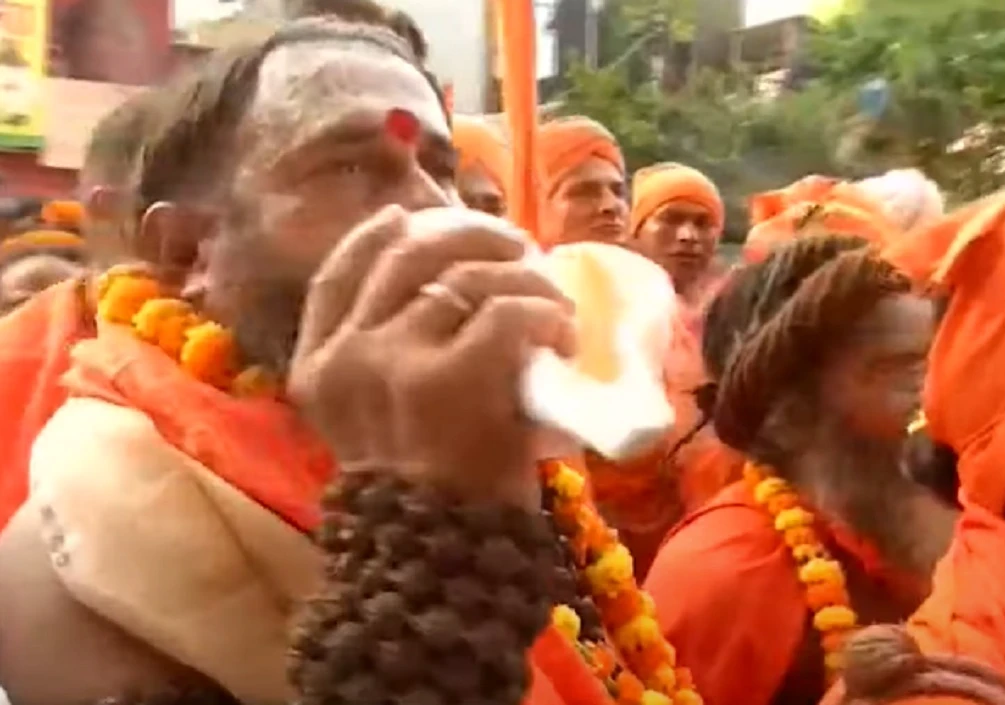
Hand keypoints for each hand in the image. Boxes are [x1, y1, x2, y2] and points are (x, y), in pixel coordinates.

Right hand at [288, 205, 576, 510]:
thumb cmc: (429, 500)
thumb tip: (452, 289)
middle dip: (469, 237)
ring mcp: (396, 361)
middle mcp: (349, 354)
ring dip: (525, 284)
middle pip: (408, 254)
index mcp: (319, 369)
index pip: (337, 274)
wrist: (443, 564)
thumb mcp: (383, 425)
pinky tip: (562, 337)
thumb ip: (394, 362)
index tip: (409, 216)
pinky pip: (508, 312)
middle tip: (515, 248)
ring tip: (554, 309)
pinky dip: (545, 314)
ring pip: (469, 279)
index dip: (376, 235)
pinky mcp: (453, 375)